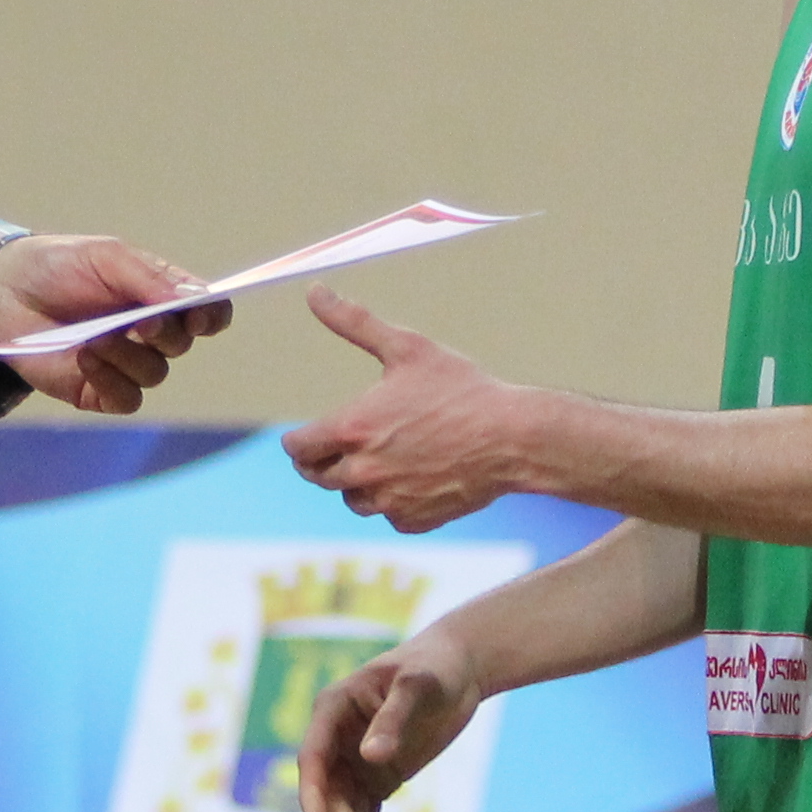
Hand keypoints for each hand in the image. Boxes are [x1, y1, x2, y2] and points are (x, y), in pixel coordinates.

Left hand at [0, 234, 233, 414]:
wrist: (1, 291)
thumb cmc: (56, 266)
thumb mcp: (105, 257)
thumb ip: (149, 278)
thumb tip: (189, 302)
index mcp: (160, 296)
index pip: (207, 312)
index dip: (212, 316)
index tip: (199, 315)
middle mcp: (149, 333)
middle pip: (182, 343)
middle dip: (165, 333)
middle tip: (140, 321)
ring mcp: (124, 364)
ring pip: (154, 374)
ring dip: (129, 356)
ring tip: (94, 338)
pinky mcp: (98, 390)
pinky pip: (126, 399)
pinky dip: (111, 380)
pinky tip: (85, 359)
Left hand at [280, 291, 530, 534]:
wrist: (514, 438)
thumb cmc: (462, 389)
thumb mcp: (408, 347)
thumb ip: (354, 322)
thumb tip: (315, 291)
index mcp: (352, 429)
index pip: (297, 448)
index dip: (297, 441)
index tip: (305, 436)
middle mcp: (364, 471)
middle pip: (318, 476)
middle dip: (322, 461)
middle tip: (339, 446)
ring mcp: (389, 501)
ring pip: (352, 500)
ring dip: (355, 483)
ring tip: (379, 460)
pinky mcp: (414, 520)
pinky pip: (388, 515)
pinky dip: (392, 501)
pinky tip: (412, 477)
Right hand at [295, 629, 485, 811]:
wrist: (459, 670)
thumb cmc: (433, 667)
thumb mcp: (417, 686)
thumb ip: (393, 718)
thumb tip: (371, 757)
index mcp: (333, 708)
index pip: (312, 756)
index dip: (311, 791)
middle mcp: (337, 738)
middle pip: (328, 791)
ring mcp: (356, 761)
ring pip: (347, 808)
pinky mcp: (378, 777)